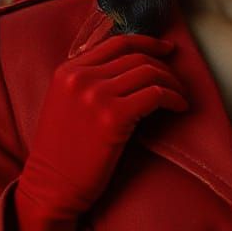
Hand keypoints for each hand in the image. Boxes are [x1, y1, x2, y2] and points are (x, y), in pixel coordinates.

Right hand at [13, 33, 187, 230]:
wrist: (50, 188)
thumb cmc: (62, 153)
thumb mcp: (65, 104)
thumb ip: (88, 82)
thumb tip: (132, 67)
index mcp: (68, 70)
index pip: (118, 42)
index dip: (148, 43)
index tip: (167, 50)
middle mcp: (81, 77)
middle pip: (137, 57)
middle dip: (164, 67)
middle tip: (177, 83)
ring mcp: (96, 95)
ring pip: (149, 73)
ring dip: (172, 83)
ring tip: (180, 97)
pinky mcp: (113, 118)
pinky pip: (155, 95)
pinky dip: (174, 98)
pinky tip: (180, 108)